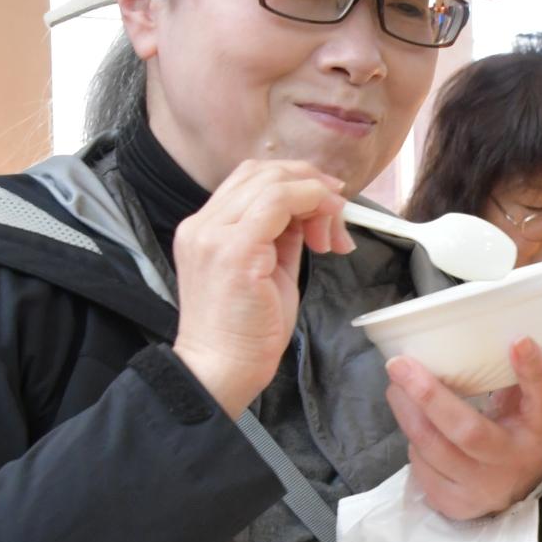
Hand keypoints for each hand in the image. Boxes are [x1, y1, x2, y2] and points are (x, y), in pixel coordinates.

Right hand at [170, 159, 352, 416]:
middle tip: (339, 209)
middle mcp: (202, 224)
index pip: (249, 179)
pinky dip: (311, 205)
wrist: (221, 369)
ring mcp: (214, 234)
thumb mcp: (267, 270)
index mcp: (205, 228)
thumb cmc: (245, 332)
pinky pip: (278, 203)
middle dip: (309, 183)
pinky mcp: (234, 249)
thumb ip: (281, 237)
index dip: (294, 180)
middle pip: (261, 172)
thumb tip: (308, 214)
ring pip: (272, 182)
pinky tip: (327, 233)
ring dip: (315, 197)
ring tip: (333, 234)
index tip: (328, 202)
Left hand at [384, 291, 541, 520]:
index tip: (517, 338)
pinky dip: (412, 441)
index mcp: (541, 425)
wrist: (520, 492)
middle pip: (468, 432)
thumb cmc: (524, 427)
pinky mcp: (455, 503)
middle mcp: (514, 459)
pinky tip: (412, 422)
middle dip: (430, 397)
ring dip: (408, 414)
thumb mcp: (541, 393)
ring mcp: (483, 486)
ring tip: (394, 383)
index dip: (531, 370)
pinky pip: (422, 469)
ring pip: (434, 449)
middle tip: (399, 364)